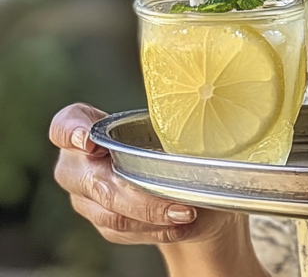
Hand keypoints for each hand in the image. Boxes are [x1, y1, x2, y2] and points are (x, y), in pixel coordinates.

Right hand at [49, 103, 241, 250]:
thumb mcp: (173, 126)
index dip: (71, 132)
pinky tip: (179, 225)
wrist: (182, 182)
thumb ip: (170, 123)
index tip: (89, 139)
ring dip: (151, 215)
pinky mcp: (101, 223)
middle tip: (175, 199)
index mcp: (85, 129)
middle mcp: (77, 165)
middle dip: (136, 194)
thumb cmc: (174, 142)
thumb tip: (201, 117)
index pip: (64, 126)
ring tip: (187, 212)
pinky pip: (122, 231)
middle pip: (94, 181)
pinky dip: (153, 229)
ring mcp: (85, 198)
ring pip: (109, 212)